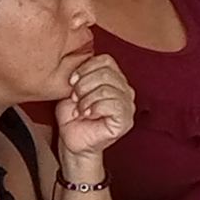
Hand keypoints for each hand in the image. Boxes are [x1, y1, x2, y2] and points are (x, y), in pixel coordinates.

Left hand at [53, 54, 135, 169]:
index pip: (106, 60)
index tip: (71, 81)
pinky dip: (95, 108)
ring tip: (80, 109)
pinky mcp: (126, 120)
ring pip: (107, 88)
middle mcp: (124, 89)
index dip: (86, 68)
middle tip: (75, 98)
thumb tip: (78, 57)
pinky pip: (113, 104)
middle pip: (106, 73)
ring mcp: (128, 105)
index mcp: (114, 79)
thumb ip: (80, 73)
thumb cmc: (73, 116)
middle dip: (84, 85)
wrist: (72, 141)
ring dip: (87, 99)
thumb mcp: (73, 89)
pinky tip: (88, 115)